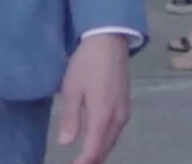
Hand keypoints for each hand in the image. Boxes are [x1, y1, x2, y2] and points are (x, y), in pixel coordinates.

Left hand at [53, 33, 131, 163]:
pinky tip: (95, 139)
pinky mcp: (126, 105)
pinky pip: (116, 131)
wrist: (109, 41)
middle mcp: (118, 118)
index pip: (94, 151)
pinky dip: (104, 141)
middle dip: (90, 160)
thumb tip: (65, 144)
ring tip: (82, 157)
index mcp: (103, 116)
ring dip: (98, 152)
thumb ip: (70, 118)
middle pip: (105, 150)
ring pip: (112, 141)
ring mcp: (124, 112)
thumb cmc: (87, 63)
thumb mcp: (71, 89)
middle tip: (74, 163)